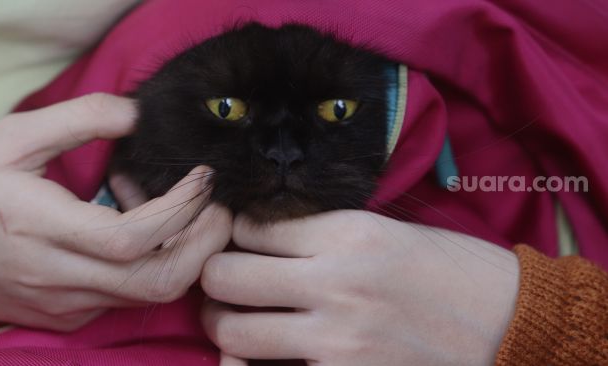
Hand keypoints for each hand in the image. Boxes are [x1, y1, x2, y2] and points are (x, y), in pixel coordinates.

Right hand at [0, 94, 231, 330]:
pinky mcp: (68, 316)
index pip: (133, 239)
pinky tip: (143, 231)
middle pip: (159, 281)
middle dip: (206, 244)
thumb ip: (78, 119)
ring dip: (183, 251)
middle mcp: (58, 277)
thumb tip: (136, 114)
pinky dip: (154, 263)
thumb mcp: (11, 138)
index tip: (202, 179)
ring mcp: (65, 304)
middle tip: (217, 204)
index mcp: (39, 228)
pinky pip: (129, 295)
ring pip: (150, 292)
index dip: (181, 210)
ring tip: (177, 209)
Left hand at [201, 210, 518, 364]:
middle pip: (226, 276)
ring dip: (225, 324)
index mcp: (349, 232)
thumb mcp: (390, 233)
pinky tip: (267, 358)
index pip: (252, 227)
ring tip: (238, 320)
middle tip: (224, 282)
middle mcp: (337, 281)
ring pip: (233, 332)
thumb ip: (325, 233)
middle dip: (215, 278)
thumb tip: (267, 235)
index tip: (241, 241)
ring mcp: (338, 338)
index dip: (236, 233)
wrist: (510, 325)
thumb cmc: (452, 272)